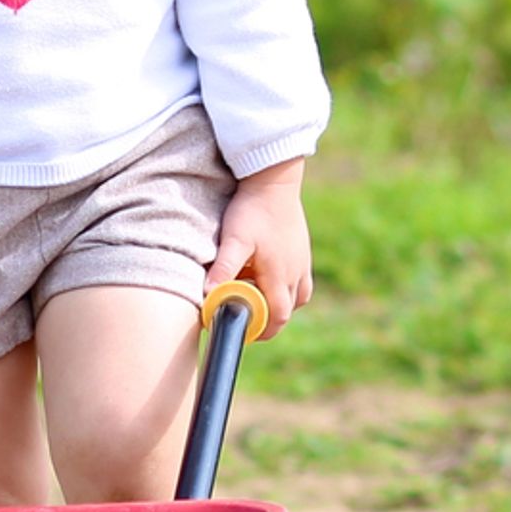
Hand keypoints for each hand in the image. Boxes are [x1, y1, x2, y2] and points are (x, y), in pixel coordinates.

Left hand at [205, 158, 313, 334]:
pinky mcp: (303, 252)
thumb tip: (207, 295)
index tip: (244, 331)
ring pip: (297, 297)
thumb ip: (223, 268)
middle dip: (267, 319)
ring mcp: (302, 262)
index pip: (277, 317)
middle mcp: (295, 273)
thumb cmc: (253, 210)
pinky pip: (301, 281)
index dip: (262, 330)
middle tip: (245, 315)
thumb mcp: (234, 239)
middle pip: (287, 311)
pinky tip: (268, 275)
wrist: (274, 180)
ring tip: (256, 296)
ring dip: (279, 303)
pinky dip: (287, 288)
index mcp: (278, 275)